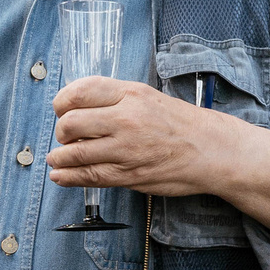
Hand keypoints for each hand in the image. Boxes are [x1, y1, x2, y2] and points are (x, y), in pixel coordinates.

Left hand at [50, 75, 269, 223]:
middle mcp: (126, 119)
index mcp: (130, 94)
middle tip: (66, 137)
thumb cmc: (180, 123)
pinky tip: (61, 175)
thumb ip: (114, 99)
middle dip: (61, 132)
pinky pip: (88, 176)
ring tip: (59, 158)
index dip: (61, 102)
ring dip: (60, 157)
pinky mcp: (129, 174)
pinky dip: (68, 177)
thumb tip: (77, 108)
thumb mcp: (147, 97)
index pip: (79, 92)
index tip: (61, 109)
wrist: (211, 150)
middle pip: (70, 124)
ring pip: (75, 153)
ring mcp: (126, 149)